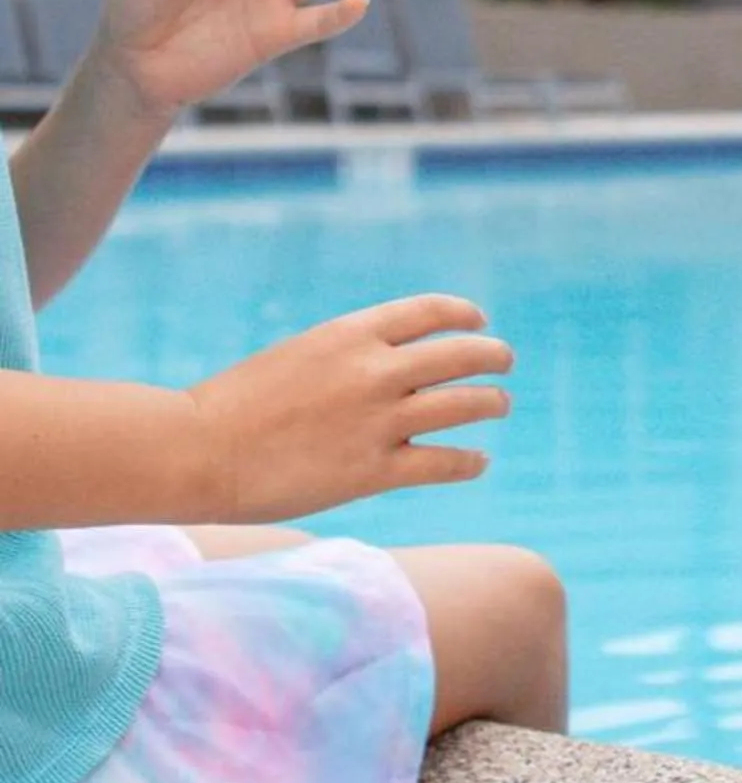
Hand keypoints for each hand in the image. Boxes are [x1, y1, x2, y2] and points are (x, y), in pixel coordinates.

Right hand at [186, 296, 512, 522]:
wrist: (197, 450)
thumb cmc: (235, 406)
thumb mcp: (297, 357)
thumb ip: (346, 357)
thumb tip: (389, 365)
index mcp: (350, 333)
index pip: (429, 311)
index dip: (464, 315)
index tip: (480, 321)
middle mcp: (373, 370)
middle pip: (461, 354)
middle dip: (492, 355)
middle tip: (504, 363)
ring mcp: (378, 421)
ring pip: (466, 405)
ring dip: (492, 403)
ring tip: (500, 404)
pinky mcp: (374, 471)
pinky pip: (445, 463)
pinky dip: (470, 461)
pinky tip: (477, 461)